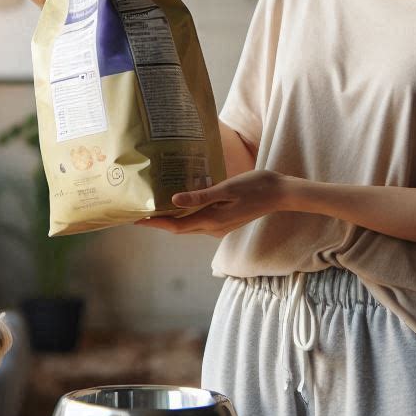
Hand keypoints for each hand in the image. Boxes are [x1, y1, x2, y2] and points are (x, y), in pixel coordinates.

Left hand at [135, 171, 295, 237]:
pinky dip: (186, 215)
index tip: (136, 219)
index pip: (175, 226)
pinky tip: (180, 203)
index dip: (154, 224)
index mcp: (212, 221)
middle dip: (159, 222)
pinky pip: (199, 221)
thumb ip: (201, 196)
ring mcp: (220, 226)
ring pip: (189, 225)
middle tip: (139, 212)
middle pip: (179, 228)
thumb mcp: (227, 189)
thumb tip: (174, 201)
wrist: (280, 194)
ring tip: (155, 207)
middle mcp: (213, 228)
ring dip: (172, 219)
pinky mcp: (225, 221)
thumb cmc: (255, 187)